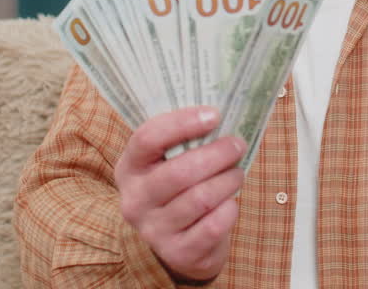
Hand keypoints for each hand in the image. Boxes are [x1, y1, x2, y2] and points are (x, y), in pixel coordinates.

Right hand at [115, 106, 246, 282]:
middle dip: (217, 154)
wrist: (176, 244)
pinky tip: (231, 203)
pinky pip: (213, 226)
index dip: (182, 123)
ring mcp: (153, 230)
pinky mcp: (177, 253)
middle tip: (237, 144)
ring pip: (201, 198)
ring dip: (228, 180)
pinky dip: (229, 210)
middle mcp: (135, 200)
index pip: (147, 138)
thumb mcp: (168, 163)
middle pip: (180, 171)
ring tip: (237, 173)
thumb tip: (222, 115)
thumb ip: (185, 141)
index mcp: (129, 168)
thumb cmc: (178, 189)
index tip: (214, 115)